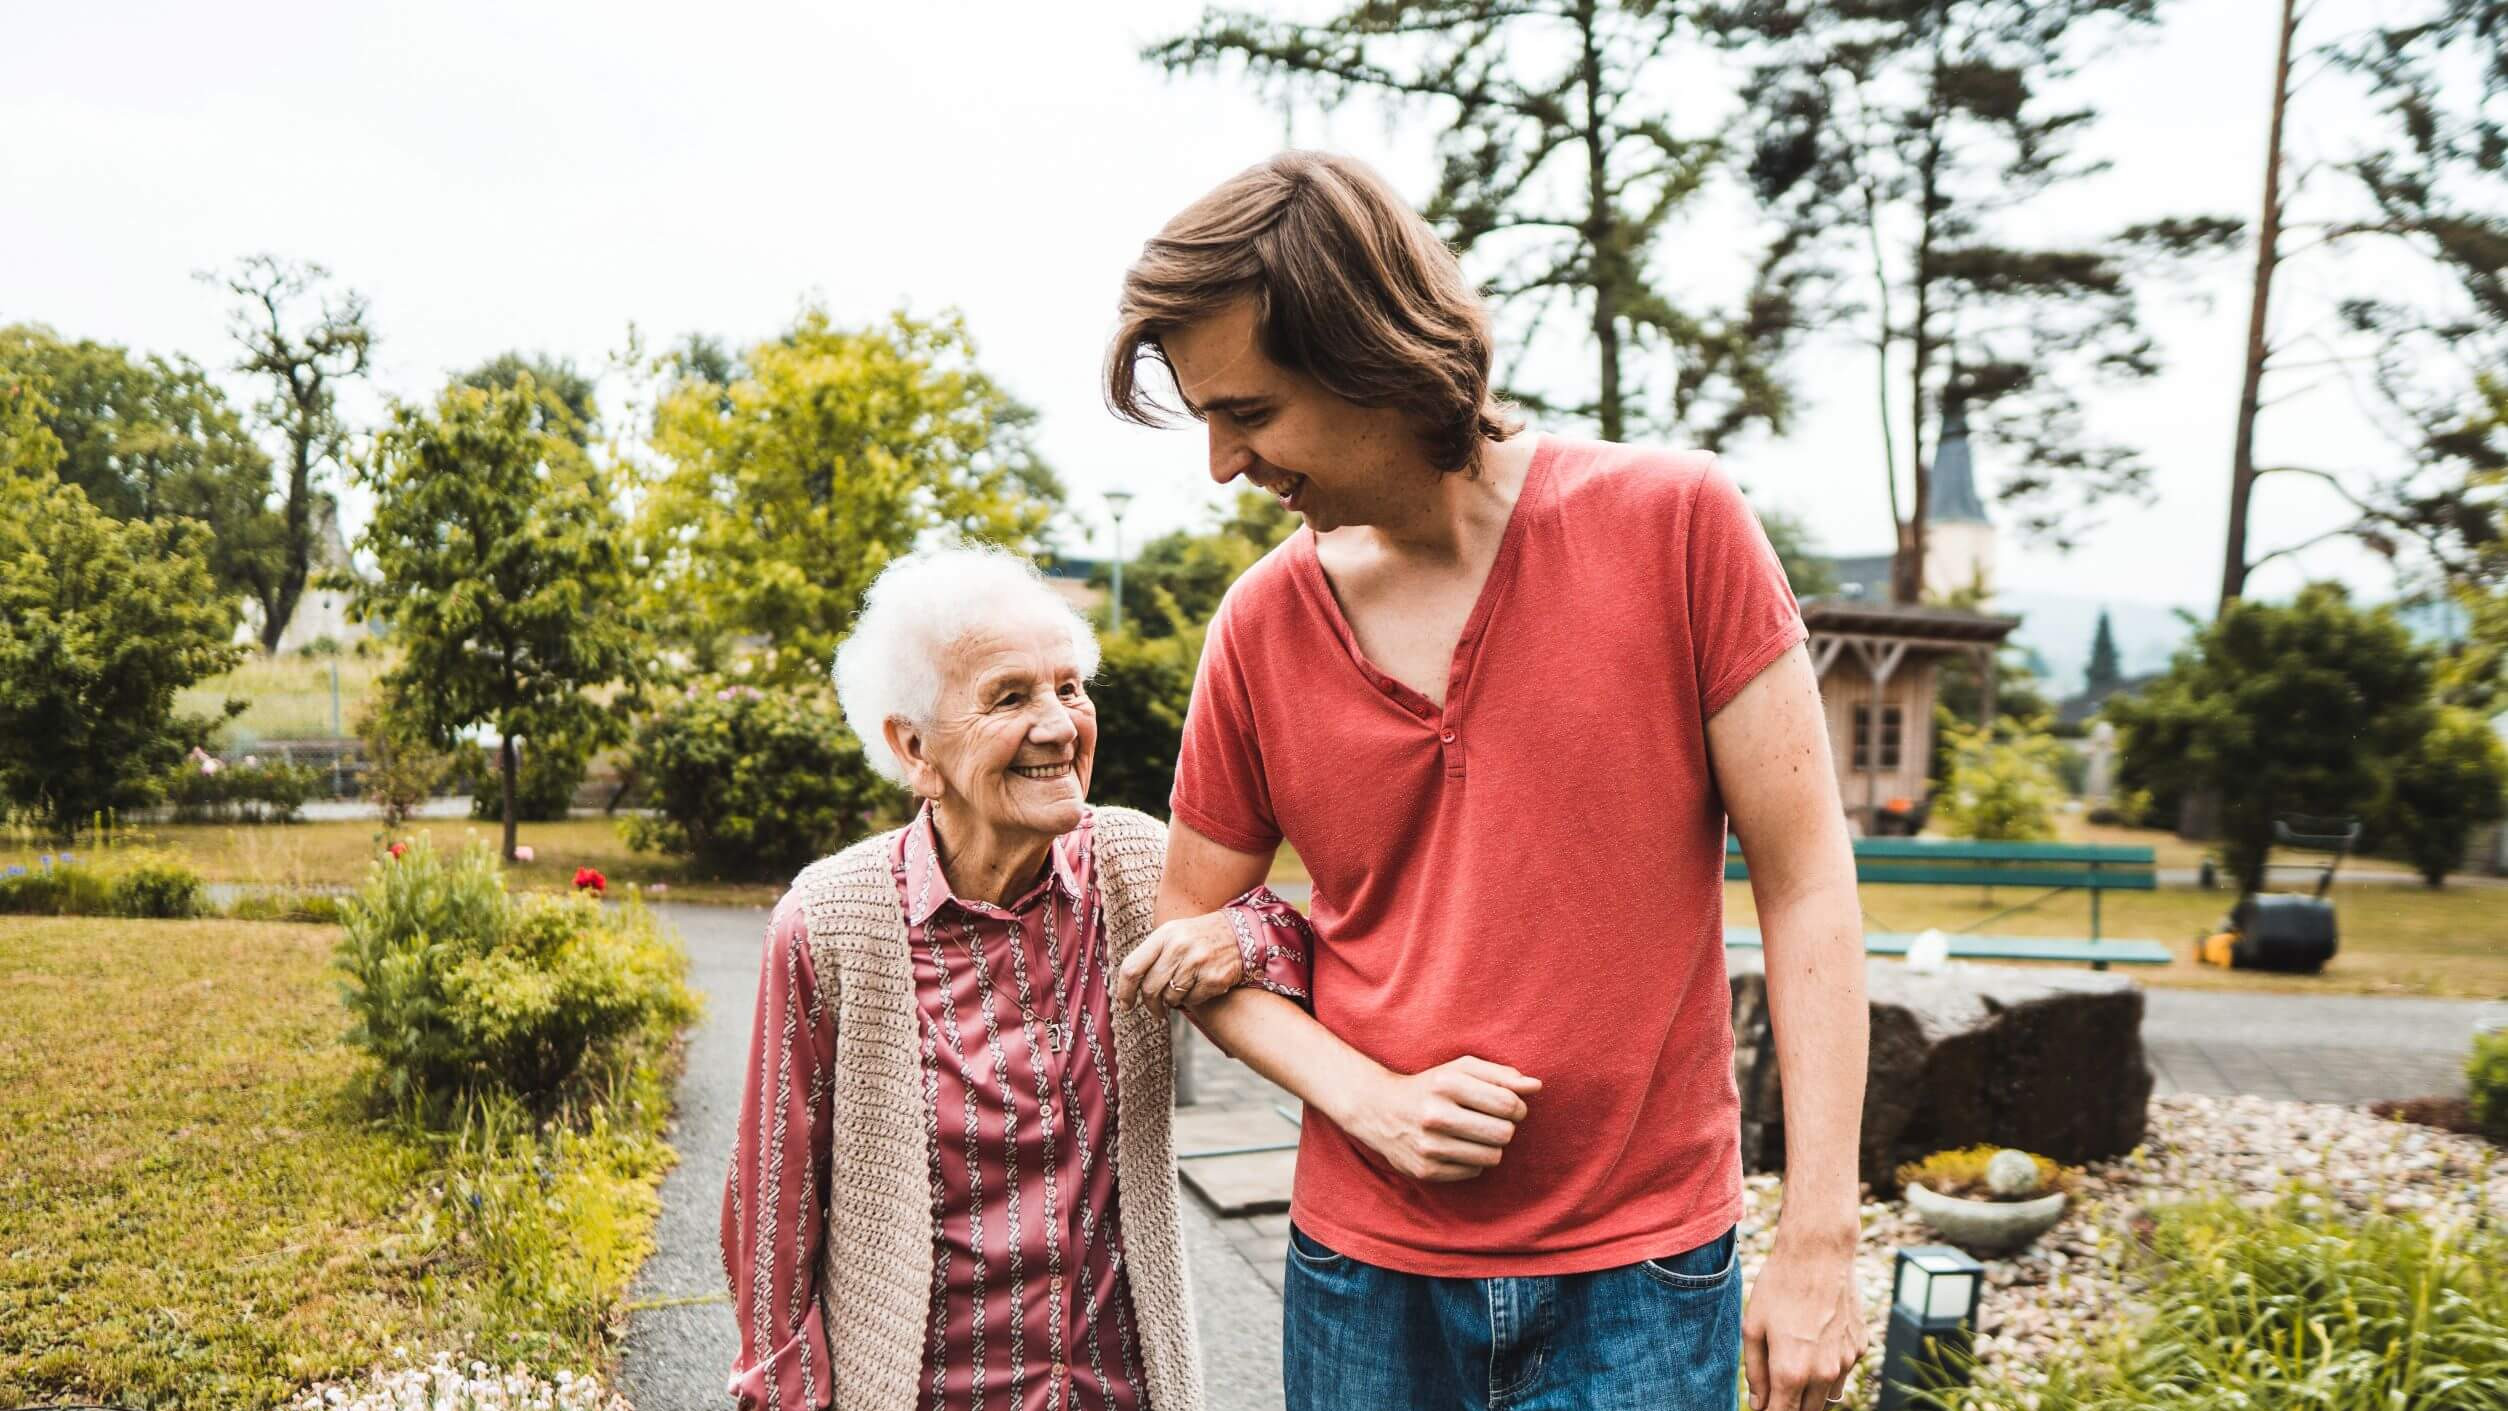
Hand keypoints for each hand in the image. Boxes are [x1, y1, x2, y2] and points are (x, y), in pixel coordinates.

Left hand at [1115, 912, 1246, 1019]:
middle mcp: (1179, 947)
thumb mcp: (1173, 934)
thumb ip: (1151, 955)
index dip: (1124, 991)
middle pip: (1150, 989)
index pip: (1132, 968)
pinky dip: (1193, 1000)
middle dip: (1150, 1005)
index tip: (1125, 1004)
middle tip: (1155, 1010)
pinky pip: (1192, 1000)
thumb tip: (1127, 986)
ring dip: (1173, 1001)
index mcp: (1164, 935)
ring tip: (1182, 991)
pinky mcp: (1214, 978)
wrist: (1240, 934)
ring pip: (1171, 998)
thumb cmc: (1198, 938)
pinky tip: (1199, 988)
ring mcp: (1198, 963)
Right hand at [1340, 1056, 1541, 1181]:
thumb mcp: (1461, 1069)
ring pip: (1492, 1157)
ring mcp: (1429, 1146)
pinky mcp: (1425, 1171)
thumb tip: (1536, 1086)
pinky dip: (1471, 1162)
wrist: (1379, 1110)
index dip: (1518, 1107)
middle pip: (1504, 1133)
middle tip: (1493, 1121)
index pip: (1508, 1103)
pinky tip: (1455, 1147)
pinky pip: (1473, 1172)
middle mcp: (1435, 1115)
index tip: (1510, 1106)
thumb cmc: (1431, 1086)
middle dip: (1505, 1128)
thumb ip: (1501, 1075)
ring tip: (1474, 1134)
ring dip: (1490, 1146)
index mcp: (1446, 1084)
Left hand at [1742, 1228, 1865, 1410]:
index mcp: (1792, 1371)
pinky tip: (1816, 1342)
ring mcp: (1846, 1361)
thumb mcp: (1753, 1327)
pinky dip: (1829, 1369)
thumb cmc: (1779, 1287)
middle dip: (1790, 1407)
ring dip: (1811, 1393)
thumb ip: (1755, 1372)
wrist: (1818, 1254)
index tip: (1763, 1408)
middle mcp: (1823, 1373)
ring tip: (1795, 1364)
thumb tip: (1758, 1404)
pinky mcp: (1859, 1348)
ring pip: (1828, 1396)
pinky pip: (1842, 1371)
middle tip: (1775, 1391)